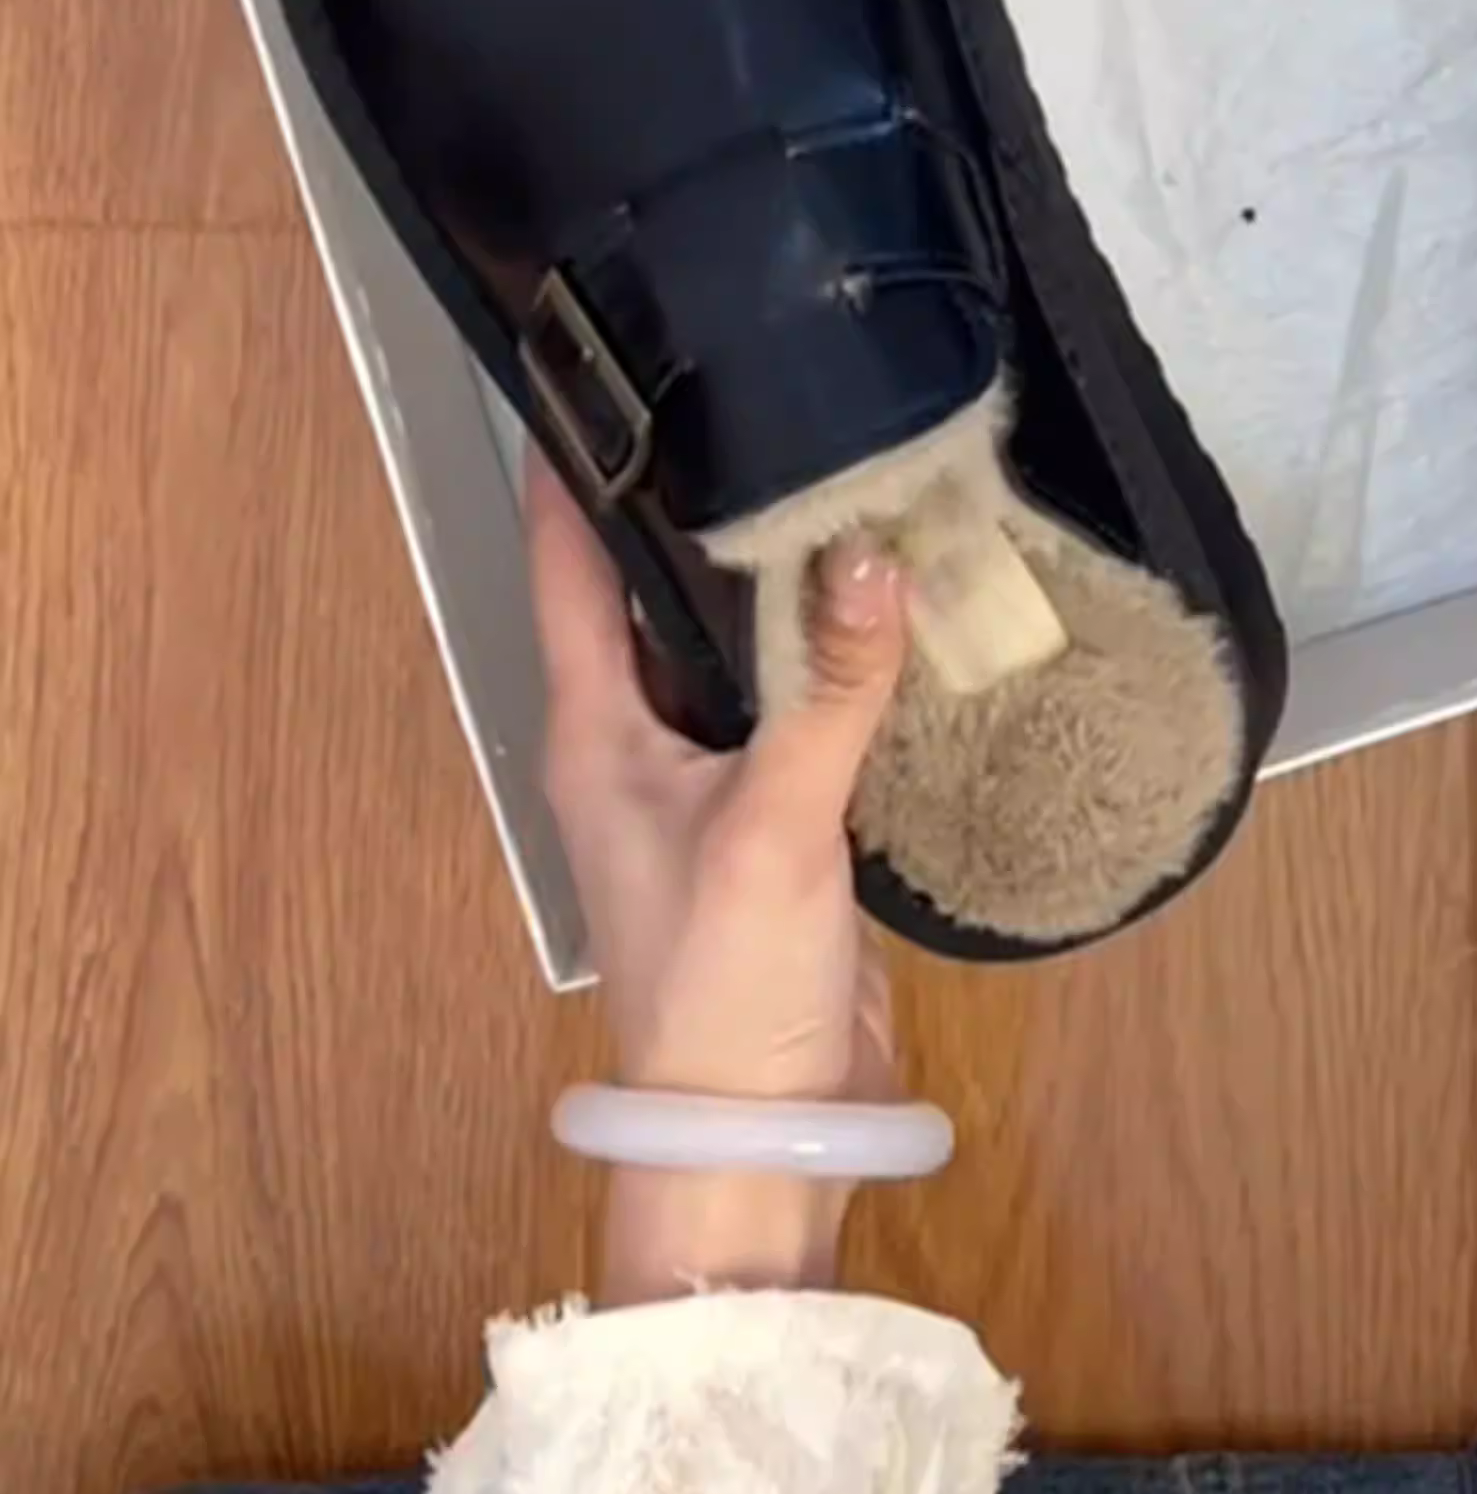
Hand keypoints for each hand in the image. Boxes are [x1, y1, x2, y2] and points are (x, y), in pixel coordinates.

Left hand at [526, 456, 910, 1300]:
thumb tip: (876, 550)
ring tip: (849, 462)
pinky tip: (896, 597)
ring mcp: (711, 777)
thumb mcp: (777, 827)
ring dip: (781, 571)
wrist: (762, 1136)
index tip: (603, 357)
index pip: (563, 562)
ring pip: (735, 641)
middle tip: (772, 380)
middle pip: (657, 588)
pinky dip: (836, 646)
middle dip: (703, 496)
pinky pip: (800, 700)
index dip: (574, 463)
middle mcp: (638, 738)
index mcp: (594, 729)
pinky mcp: (782, 816)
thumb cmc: (723, 982)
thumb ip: (827, 688)